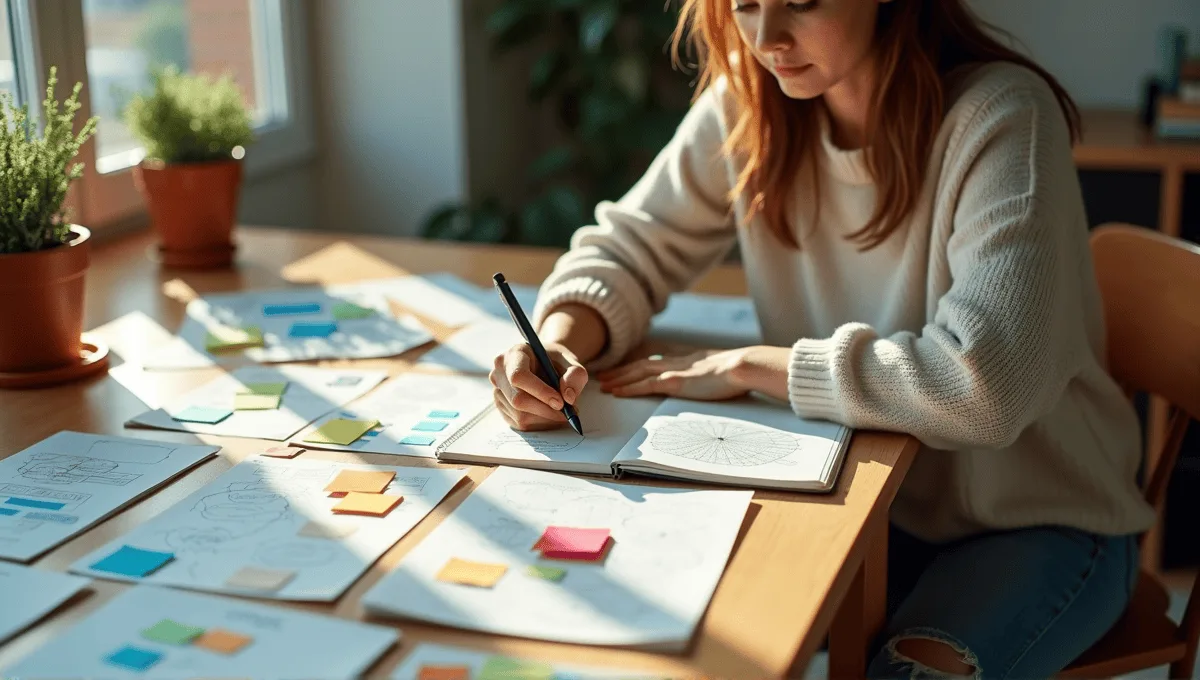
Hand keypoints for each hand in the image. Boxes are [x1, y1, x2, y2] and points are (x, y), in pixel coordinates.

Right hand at [490, 342, 588, 430]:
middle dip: (545, 410)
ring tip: (562, 412)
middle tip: (567, 413)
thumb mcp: (571, 363)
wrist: (546, 364)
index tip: (560, 402)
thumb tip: (568, 398)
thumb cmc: (556, 362)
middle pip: (517, 399)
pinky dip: (539, 423)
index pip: (519, 376)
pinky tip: (549, 413)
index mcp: (515, 354)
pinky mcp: (501, 406)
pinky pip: (519, 423)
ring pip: (519, 414)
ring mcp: (497, 390)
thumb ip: (575, 376)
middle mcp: (500, 371)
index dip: (540, 392)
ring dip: (545, 418)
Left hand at [596, 348, 751, 400]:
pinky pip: (645, 386)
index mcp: (689, 362)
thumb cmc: (741, 373)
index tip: (628, 371)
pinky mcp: (675, 382)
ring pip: (638, 373)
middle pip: (642, 365)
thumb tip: (719, 384)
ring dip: (620, 378)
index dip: (641, 367)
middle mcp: (678, 363)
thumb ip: (715, 378)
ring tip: (604, 384)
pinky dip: (628, 388)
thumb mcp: (725, 374)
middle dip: (623, 371)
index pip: (659, 363)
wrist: (744, 366)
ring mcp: (675, 371)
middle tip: (606, 376)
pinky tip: (616, 392)